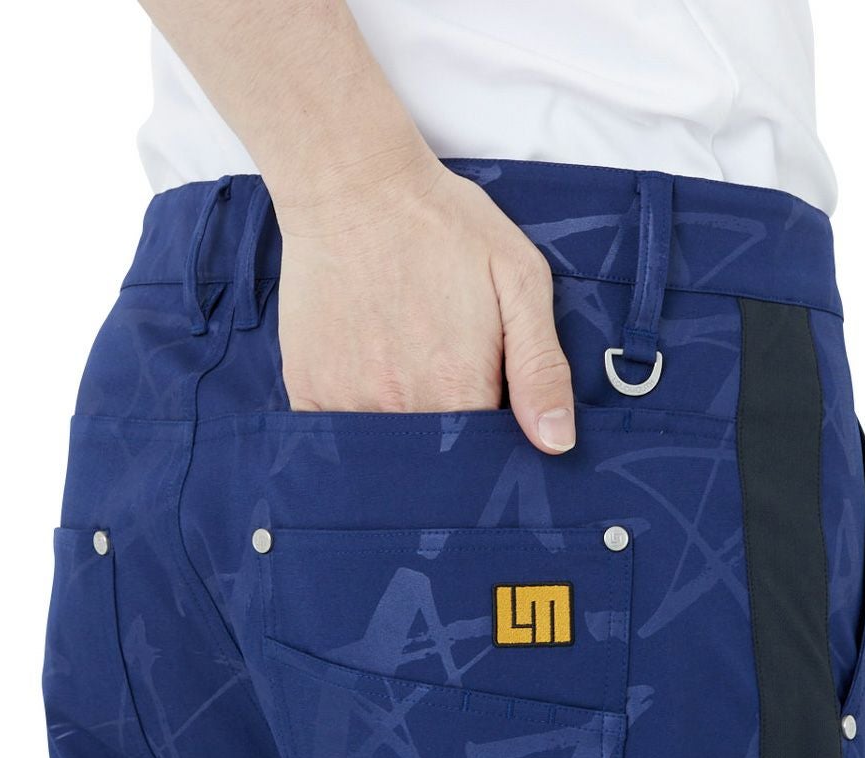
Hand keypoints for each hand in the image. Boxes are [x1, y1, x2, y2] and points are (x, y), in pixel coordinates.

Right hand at [273, 155, 575, 453]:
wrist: (353, 186)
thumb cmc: (443, 226)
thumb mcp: (520, 281)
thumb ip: (541, 368)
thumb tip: (556, 443)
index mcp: (459, 391)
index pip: (483, 459)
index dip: (493, 447)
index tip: (491, 421)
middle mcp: (402, 408)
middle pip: (434, 464)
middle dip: (447, 449)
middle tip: (446, 391)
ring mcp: (348, 402)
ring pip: (385, 452)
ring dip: (402, 436)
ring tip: (408, 379)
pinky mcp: (307, 388)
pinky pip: (334, 435)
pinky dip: (354, 423)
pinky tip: (367, 381)